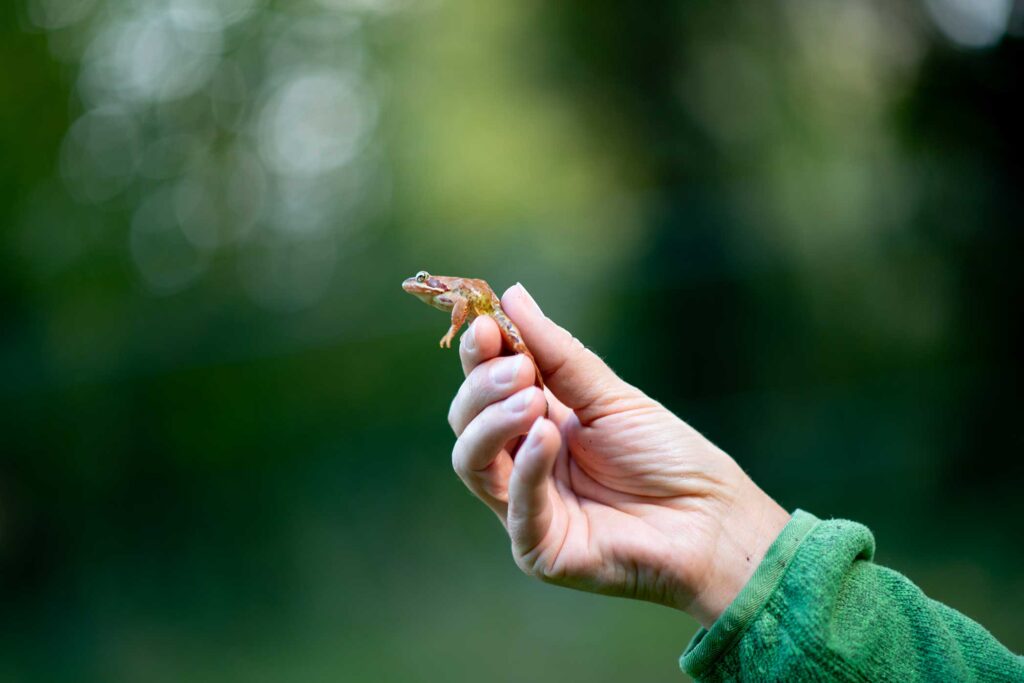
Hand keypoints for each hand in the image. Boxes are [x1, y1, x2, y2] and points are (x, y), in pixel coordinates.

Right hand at [447, 284, 789, 627]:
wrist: (713, 518)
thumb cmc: (666, 456)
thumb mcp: (610, 396)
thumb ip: (557, 354)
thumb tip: (511, 295)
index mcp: (535, 422)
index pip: (484, 385)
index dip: (478, 355)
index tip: (483, 324)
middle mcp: (520, 463)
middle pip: (467, 420)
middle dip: (484, 387)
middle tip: (518, 369)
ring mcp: (525, 508)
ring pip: (471, 462)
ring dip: (493, 423)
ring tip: (530, 399)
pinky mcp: (540, 549)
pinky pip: (517, 507)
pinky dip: (525, 468)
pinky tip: (544, 437)